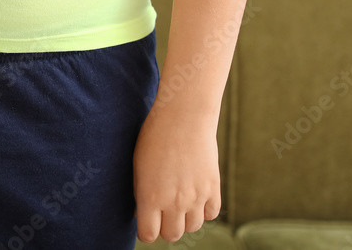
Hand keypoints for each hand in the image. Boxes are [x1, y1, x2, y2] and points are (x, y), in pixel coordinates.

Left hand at [133, 104, 221, 243]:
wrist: (184, 116)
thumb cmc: (154, 137)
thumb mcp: (138, 165)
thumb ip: (141, 193)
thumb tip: (142, 214)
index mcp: (150, 197)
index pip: (148, 235)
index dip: (146, 230)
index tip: (146, 221)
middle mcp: (174, 202)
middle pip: (172, 235)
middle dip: (165, 227)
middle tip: (162, 212)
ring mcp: (196, 196)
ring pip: (192, 227)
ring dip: (185, 220)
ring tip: (179, 202)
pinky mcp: (213, 188)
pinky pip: (211, 214)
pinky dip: (203, 210)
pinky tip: (196, 196)